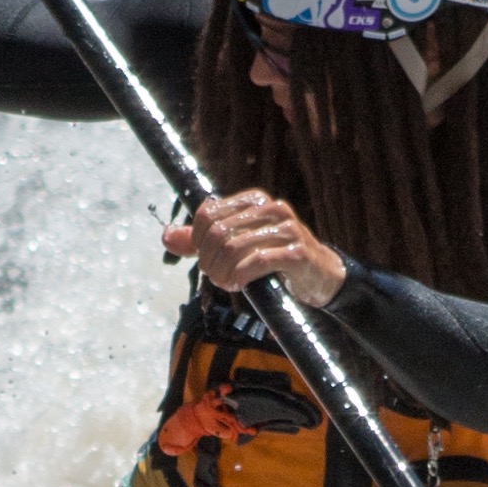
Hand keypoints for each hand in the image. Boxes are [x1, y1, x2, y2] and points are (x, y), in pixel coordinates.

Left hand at [163, 186, 346, 308]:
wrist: (320, 275)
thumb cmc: (276, 258)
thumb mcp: (237, 245)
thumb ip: (202, 241)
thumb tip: (166, 237)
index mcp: (254, 201)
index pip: (207, 214)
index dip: (197, 241)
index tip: (204, 259)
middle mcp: (271, 208)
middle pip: (218, 232)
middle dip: (209, 260)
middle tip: (214, 276)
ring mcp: (286, 229)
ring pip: (234, 247)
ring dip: (222, 272)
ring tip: (226, 283)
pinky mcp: (297, 252)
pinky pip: (257, 261)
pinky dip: (240, 276)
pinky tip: (239, 285)